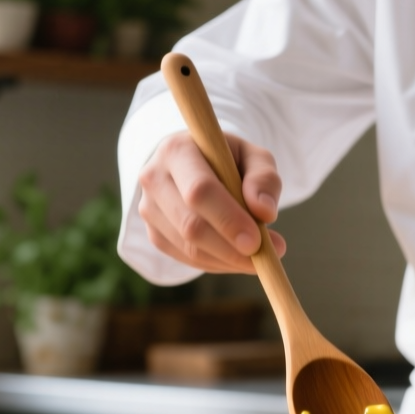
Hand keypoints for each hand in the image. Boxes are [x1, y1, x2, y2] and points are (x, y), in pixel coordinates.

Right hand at [137, 131, 286, 273]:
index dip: (228, 219)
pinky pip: (187, 259)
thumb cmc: (228, 160)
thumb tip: (264, 212)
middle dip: (230, 248)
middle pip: (190, 224)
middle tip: (265, 257)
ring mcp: (149, 209)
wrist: (195, 164)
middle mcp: (155, 178)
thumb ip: (264, 178)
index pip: (199, 190)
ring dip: (228, 260)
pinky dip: (218, 264)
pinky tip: (237, 256)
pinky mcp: (154, 233)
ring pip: (188, 248)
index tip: (256, 241)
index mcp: (177, 150)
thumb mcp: (253, 156)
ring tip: (258, 257)